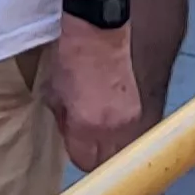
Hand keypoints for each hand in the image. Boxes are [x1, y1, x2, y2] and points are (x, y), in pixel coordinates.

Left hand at [47, 22, 141, 170]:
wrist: (99, 34)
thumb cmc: (69, 59)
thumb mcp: (55, 92)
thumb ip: (63, 119)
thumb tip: (70, 132)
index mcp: (86, 126)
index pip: (84, 161)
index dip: (76, 152)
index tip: (71, 141)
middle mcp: (113, 130)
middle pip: (105, 161)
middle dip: (93, 152)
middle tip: (83, 135)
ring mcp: (130, 120)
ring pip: (119, 147)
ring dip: (108, 141)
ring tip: (97, 121)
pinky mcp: (139, 109)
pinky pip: (128, 131)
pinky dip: (118, 127)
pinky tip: (108, 110)